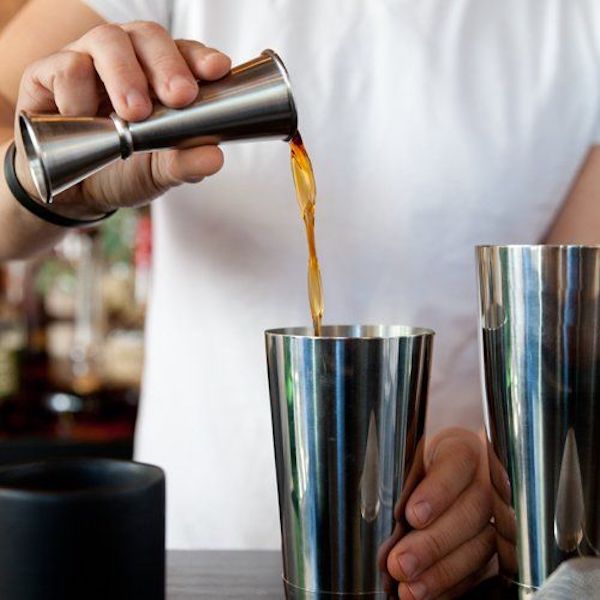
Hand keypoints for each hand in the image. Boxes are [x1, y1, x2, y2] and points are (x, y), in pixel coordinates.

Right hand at [13, 21, 229, 216]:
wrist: (72, 193)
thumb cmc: (120, 171)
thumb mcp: (157, 173)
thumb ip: (185, 164)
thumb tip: (214, 158)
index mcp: (158, 77)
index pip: (183, 53)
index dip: (200, 58)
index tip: (216, 71)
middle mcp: (124, 59)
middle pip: (147, 36)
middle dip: (167, 64)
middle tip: (179, 96)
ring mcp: (85, 60)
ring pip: (107, 41)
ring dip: (125, 75)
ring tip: (134, 114)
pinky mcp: (47, 73)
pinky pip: (66, 68)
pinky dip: (78, 96)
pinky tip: (84, 122)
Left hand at [386, 428, 494, 598]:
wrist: (447, 473)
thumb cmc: (421, 466)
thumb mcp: (408, 460)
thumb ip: (401, 483)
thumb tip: (385, 520)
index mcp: (461, 450)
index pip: (456, 463)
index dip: (437, 491)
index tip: (412, 515)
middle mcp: (485, 480)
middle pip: (470, 511)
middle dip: (433, 543)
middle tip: (400, 563)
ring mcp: (495, 515)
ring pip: (479, 545)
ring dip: (442, 572)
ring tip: (410, 589)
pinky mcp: (497, 547)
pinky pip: (480, 570)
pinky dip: (451, 585)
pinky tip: (428, 592)